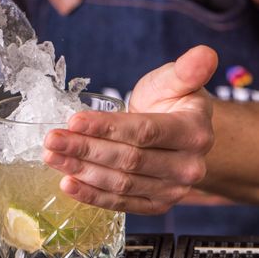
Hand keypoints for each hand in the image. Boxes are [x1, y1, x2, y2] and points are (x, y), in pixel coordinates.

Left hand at [44, 45, 217, 213]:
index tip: (74, 120)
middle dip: (85, 149)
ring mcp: (173, 189)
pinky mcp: (157, 204)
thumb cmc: (172, 101)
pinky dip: (93, 196)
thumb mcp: (176, 81)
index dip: (107, 128)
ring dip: (82, 171)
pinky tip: (68, 184)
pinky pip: (122, 203)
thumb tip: (205, 53)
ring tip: (52, 157)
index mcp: (193, 131)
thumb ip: (188, 70)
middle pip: (128, 160)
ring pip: (121, 183)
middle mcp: (187, 166)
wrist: (177, 133)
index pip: (144, 131)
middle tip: (52, 139)